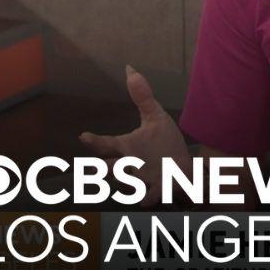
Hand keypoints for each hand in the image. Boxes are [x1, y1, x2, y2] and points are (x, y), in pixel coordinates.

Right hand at [78, 66, 191, 206]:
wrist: (185, 168)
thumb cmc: (164, 144)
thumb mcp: (154, 118)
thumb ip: (142, 96)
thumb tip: (130, 68)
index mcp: (128, 148)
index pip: (107, 145)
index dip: (96, 142)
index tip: (84, 136)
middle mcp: (131, 166)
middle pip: (112, 169)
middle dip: (104, 170)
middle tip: (94, 170)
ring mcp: (144, 180)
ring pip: (128, 184)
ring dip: (127, 184)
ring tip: (125, 182)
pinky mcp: (159, 189)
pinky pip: (150, 197)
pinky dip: (147, 199)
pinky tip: (146, 201)